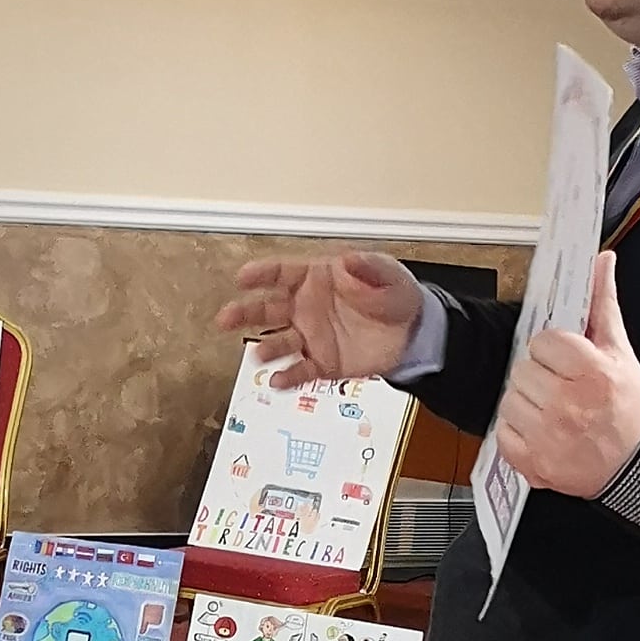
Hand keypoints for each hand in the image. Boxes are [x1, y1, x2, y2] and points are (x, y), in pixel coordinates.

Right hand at [215, 250, 421, 390]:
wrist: (413, 332)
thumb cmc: (394, 295)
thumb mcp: (388, 274)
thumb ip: (368, 268)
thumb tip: (348, 261)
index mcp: (316, 279)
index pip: (282, 273)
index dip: (261, 274)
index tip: (244, 277)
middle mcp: (305, 307)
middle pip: (267, 308)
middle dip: (245, 312)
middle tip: (226, 318)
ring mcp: (311, 336)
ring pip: (279, 341)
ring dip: (267, 347)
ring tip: (260, 354)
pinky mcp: (322, 363)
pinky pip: (301, 370)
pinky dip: (289, 376)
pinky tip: (278, 379)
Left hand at [493, 253, 639, 498]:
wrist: (637, 463)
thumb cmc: (628, 406)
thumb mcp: (620, 352)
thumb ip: (603, 304)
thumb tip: (601, 261)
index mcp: (592, 373)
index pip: (544, 342)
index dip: (554, 350)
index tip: (567, 361)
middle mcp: (569, 405)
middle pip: (523, 370)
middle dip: (540, 375)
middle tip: (562, 387)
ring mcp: (549, 437)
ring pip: (510, 399)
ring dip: (526, 403)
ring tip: (553, 410)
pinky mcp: (535, 463)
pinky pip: (504, 433)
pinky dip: (518, 433)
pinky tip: (543, 432)